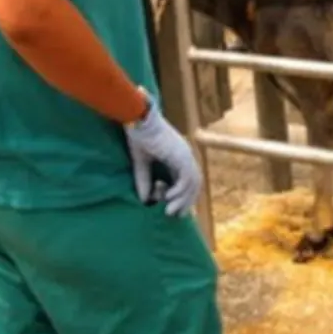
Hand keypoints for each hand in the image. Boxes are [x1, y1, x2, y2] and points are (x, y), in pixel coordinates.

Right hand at [123, 88, 203, 216]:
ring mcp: (185, 155)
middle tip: (175, 215)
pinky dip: (179, 190)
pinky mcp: (181, 155)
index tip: (173, 209)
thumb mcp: (141, 163)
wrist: (138, 118)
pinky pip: (186, 178)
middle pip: (194, 184)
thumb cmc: (138, 135)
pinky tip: (167, 197)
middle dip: (186, 201)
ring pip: (193, 183)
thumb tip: (144, 200)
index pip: (188, 181)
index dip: (183, 196)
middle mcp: (185, 156)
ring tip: (169, 211)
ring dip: (183, 199)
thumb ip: (144, 180)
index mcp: (178, 156)